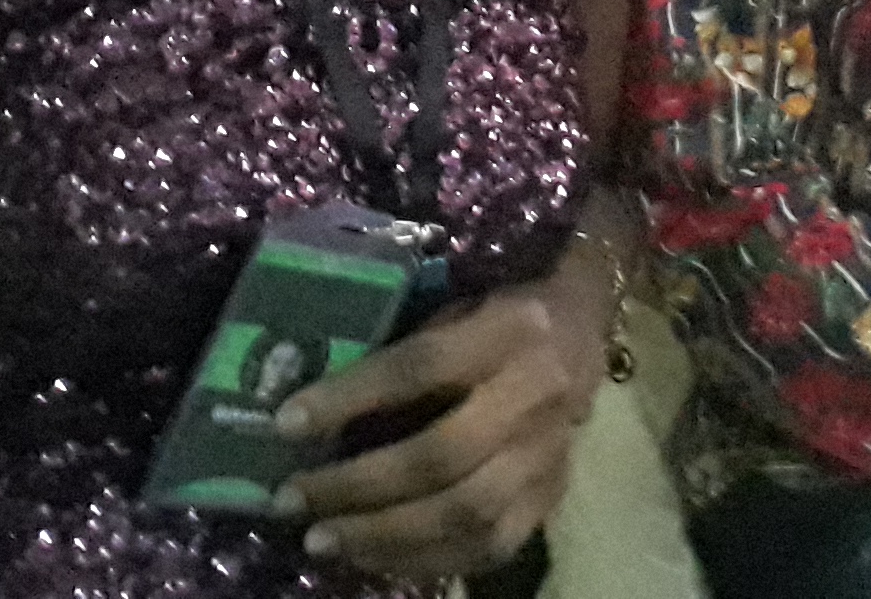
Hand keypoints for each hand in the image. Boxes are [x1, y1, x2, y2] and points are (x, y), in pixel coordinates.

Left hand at [271, 286, 600, 583]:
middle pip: (442, 454)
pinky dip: (427, 559)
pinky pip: (490, 545)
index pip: (421, 366)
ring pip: (467, 511)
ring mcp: (548, 452)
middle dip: (360, 485)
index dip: (352, 396)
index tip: (286, 424)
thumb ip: (404, 357)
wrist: (584, 332)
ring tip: (324, 540)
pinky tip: (376, 559)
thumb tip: (318, 414)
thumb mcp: (457, 311)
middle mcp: (536, 393)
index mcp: (509, 330)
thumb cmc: (499, 318)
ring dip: (385, 535)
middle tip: (294, 502)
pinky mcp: (552, 494)